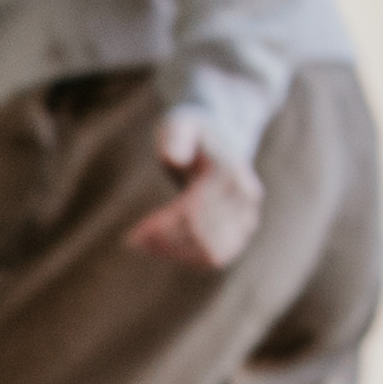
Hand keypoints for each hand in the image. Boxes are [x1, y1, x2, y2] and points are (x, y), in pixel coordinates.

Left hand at [125, 107, 262, 272]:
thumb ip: (176, 137)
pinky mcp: (243, 231)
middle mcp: (246, 197)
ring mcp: (249, 216)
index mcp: (231, 173)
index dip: (163, 227)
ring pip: (212, 252)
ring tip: (145, 245)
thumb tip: (173, 158)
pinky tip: (163, 249)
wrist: (220, 138)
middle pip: (203, 235)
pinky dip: (188, 258)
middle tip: (134, 240)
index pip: (196, 212)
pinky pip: (216, 257)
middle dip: (165, 241)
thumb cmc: (191, 133)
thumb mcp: (180, 125)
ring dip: (176, 253)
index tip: (134, 235)